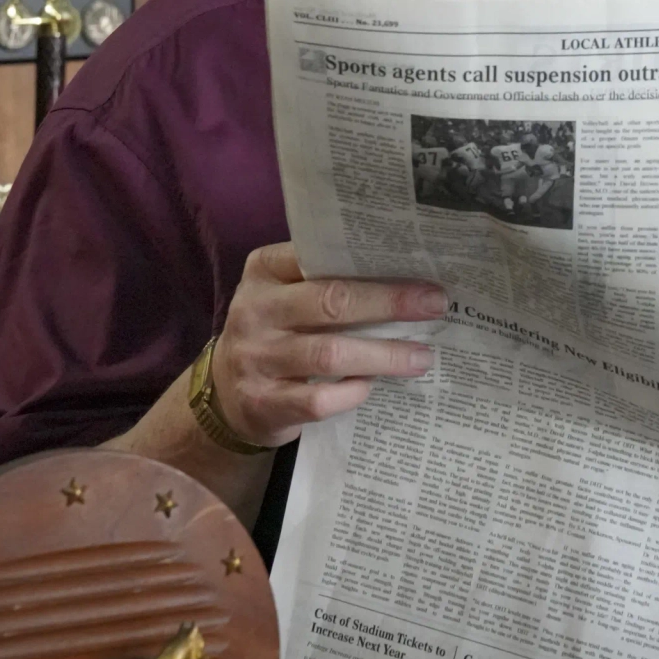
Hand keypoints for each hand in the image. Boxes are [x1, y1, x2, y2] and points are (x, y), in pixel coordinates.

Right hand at [210, 242, 445, 448]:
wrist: (224, 394)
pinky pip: (318, 399)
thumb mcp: (285, 295)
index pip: (318, 256)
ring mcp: (256, 358)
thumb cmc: (274, 332)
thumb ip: (326, 281)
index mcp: (264, 271)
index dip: (373, 262)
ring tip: (422, 356)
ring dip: (384, 355)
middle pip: (331, 301)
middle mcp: (255, 310)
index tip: (422, 268)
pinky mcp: (263, 403)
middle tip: (435, 305)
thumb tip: (406, 276)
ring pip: (330, 353)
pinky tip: (373, 386)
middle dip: (389, 303)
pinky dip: (352, 392)